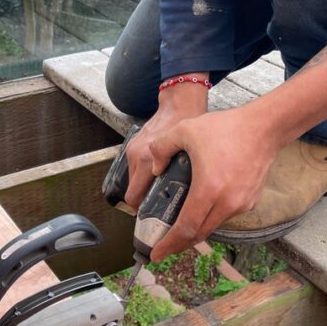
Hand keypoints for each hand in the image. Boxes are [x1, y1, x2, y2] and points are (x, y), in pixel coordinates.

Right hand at [124, 77, 208, 208]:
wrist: (179, 104)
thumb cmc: (189, 127)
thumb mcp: (193, 155)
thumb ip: (188, 177)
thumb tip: (193, 205)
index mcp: (148, 159)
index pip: (135, 197)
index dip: (143, 213)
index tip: (154, 221)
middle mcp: (136, 155)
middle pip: (133, 194)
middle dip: (145, 206)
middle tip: (161, 214)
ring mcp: (132, 150)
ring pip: (134, 183)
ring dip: (146, 192)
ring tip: (162, 198)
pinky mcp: (132, 146)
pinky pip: (136, 170)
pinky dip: (145, 178)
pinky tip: (160, 180)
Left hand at [148, 101, 281, 261]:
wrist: (264, 128)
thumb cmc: (226, 128)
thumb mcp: (185, 130)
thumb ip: (161, 148)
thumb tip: (155, 170)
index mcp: (208, 189)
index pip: (185, 228)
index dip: (169, 244)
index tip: (156, 254)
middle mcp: (227, 202)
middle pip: (199, 234)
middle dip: (179, 244)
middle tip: (163, 246)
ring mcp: (241, 204)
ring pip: (213, 225)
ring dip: (196, 230)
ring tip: (179, 226)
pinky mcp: (250, 201)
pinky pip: (226, 215)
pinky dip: (211, 217)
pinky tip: (202, 208)